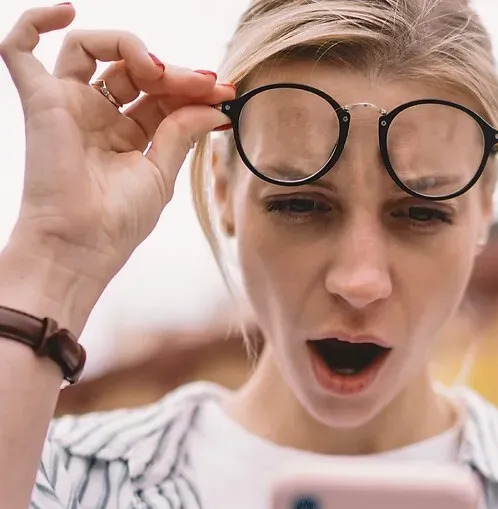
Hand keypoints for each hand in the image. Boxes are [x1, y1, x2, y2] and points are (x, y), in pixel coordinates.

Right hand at [0, 4, 232, 306]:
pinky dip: (36, 20)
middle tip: (203, 82)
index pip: (160, 94)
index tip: (224, 91)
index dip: (191, 87)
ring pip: (93, 49)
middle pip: (132, 69)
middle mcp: (97, 116)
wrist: (82, 245)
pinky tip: (66, 11)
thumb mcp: (161, 174)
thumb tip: (215, 104)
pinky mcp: (39, 101)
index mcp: (126, 135)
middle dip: (173, 72)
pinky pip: (21, 49)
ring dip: (129, 46)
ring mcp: (68, 106)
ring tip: (155, 69)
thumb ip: (182, 133)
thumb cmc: (118, 222)